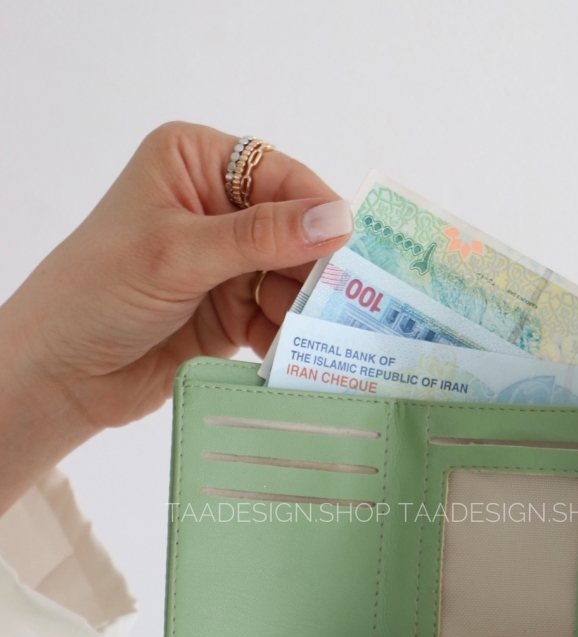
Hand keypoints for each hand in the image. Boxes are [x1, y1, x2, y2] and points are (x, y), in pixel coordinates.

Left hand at [0, 121, 351, 512]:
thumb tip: (337, 219)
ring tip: (313, 337)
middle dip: (316, 270)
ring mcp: (229, 261)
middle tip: (345, 304)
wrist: (64, 372)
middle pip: (296, 231)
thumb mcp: (180, 255)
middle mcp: (218, 206)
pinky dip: (290, 336)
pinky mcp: (235, 309)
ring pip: (295, 279)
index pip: (280, 177)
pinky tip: (292, 354)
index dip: (320, 212)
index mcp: (197, 163)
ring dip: (304, 310)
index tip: (353, 250)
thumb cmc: (99, 293)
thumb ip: (261, 237)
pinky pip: (282, 317)